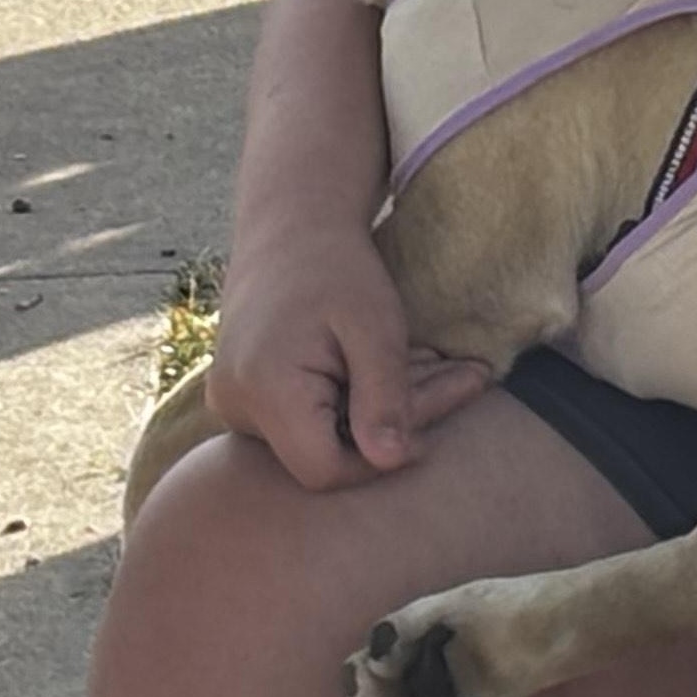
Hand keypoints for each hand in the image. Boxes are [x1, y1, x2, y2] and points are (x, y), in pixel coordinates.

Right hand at [204, 217, 490, 490]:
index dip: (381, 458)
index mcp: (264, 388)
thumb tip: (390, 463)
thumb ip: (383, 397)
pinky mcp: (243, 397)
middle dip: (395, 426)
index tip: (428, 419)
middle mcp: (234, 404)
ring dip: (377, 412)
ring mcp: (233, 402)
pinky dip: (351, 402)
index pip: (325, 470)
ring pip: (319, 438)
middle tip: (463, 377)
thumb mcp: (375, 327)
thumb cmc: (339, 268)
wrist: (292, 226)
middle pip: (325, 453)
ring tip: (431, 364)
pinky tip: (387, 370)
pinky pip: (303, 420)